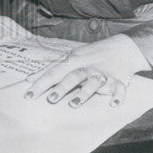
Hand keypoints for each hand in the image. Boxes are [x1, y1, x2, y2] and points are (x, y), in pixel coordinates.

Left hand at [24, 35, 151, 107]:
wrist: (124, 48)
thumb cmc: (91, 55)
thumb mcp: (71, 58)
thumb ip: (52, 69)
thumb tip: (30, 79)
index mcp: (74, 61)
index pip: (54, 72)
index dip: (40, 83)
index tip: (28, 95)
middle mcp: (87, 67)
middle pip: (73, 77)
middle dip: (62, 87)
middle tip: (50, 99)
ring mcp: (103, 74)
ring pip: (93, 82)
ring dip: (84, 93)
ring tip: (74, 104)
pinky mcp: (119, 80)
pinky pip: (119, 88)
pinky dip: (118, 95)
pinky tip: (113, 104)